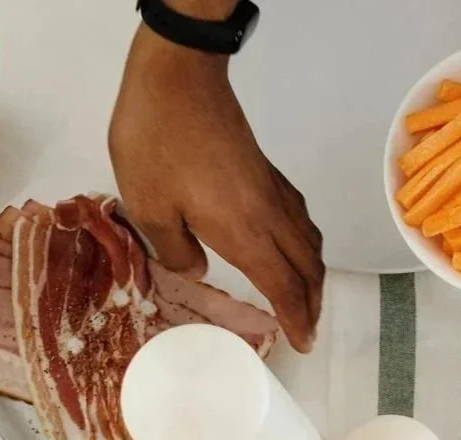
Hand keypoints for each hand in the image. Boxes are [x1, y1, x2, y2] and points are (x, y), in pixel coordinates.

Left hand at [108, 27, 323, 347]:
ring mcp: (272, 193)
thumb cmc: (157, 140)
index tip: (303, 343)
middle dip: (312, 304)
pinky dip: (305, 245)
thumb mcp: (147, 205)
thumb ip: (174, 249)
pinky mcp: (266, 173)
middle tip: (308, 327)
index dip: (297, 320)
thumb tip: (198, 269)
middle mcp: (269, 218)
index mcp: (245, 234)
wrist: (178, 76)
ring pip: (310, 244)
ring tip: (306, 293)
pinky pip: (300, 221)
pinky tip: (293, 245)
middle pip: (308, 269)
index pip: (283, 288)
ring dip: (313, 275)